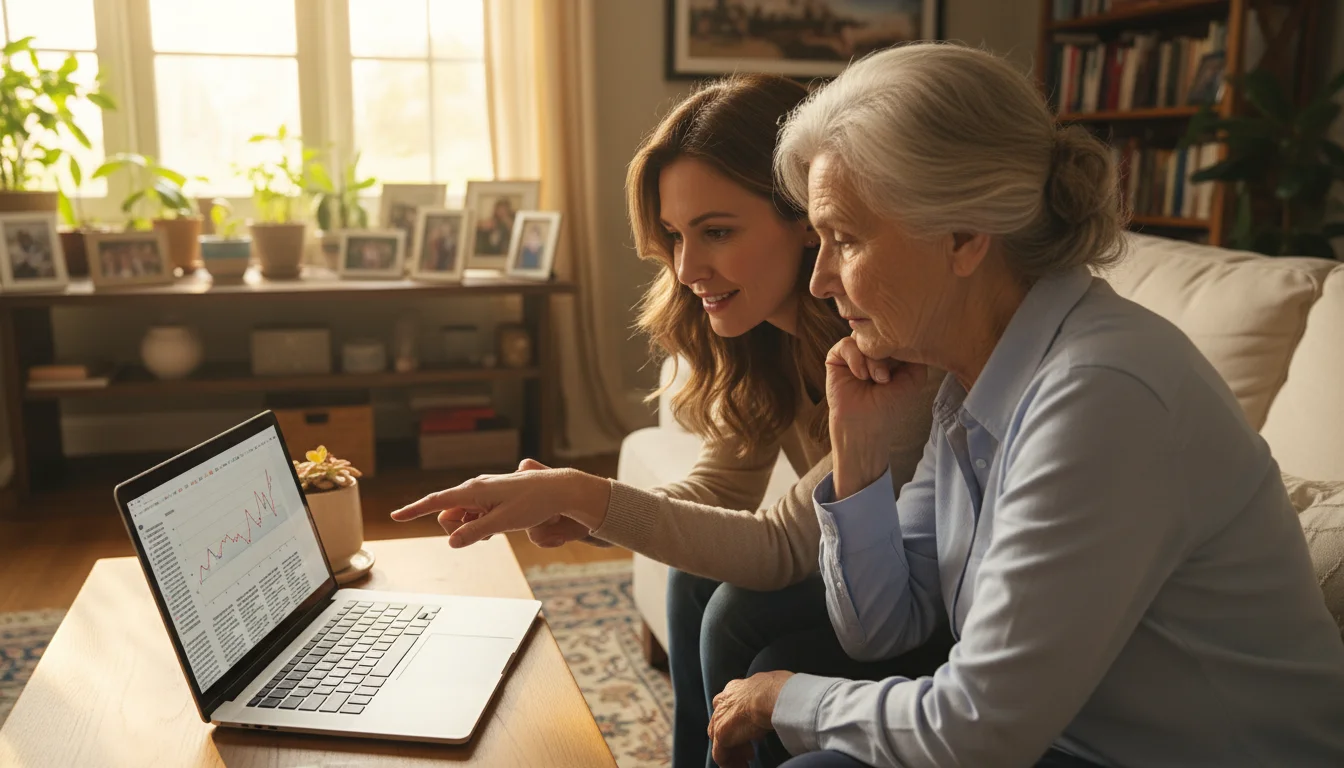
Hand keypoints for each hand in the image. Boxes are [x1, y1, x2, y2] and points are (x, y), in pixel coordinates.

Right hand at [389, 459, 610, 547]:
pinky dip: (482, 523)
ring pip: (462, 516)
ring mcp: (483, 491)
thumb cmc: (532, 503)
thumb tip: (451, 542)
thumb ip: (475, 532)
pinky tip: (500, 525)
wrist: (558, 489)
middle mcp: (475, 488)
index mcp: (474, 490)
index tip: (395, 517)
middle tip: (487, 532)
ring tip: (499, 527)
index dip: (415, 510)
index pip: (436, 501)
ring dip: (472, 527)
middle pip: (448, 514)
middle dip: (458, 528)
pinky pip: (475, 514)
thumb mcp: (503, 523)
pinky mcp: (492, 496)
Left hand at [707, 671, 793, 767]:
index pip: (730, 707)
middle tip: (750, 750)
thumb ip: (766, 696)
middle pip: (722, 724)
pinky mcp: (721, 734)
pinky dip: (729, 763)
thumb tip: (777, 699)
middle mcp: (723, 702)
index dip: (740, 721)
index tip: (753, 733)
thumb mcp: (771, 688)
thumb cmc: (778, 689)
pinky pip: (720, 754)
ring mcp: (720, 718)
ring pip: (720, 740)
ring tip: (748, 761)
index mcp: (734, 689)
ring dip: (734, 752)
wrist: (772, 695)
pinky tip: (742, 767)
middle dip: (735, 738)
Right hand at [826, 336, 927, 497]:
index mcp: (890, 352)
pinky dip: (856, 359)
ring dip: (873, 359)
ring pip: (863, 337)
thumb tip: (910, 329)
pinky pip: (846, 344)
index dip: (901, 341)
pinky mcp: (836, 358)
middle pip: (880, 331)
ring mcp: (854, 353)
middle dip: (887, 351)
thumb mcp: (914, 377)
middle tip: (889, 376)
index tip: (904, 362)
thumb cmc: (890, 406)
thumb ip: (915, 352)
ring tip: (878, 380)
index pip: (896, 331)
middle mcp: (872, 350)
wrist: (866, 426)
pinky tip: (861, 376)